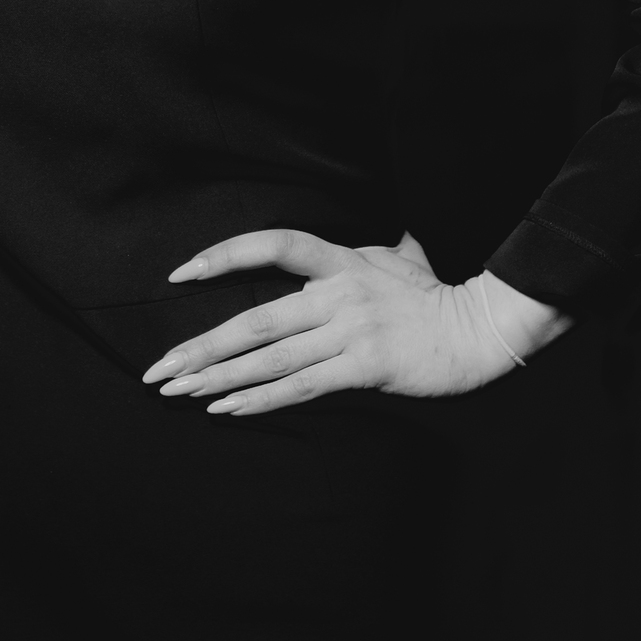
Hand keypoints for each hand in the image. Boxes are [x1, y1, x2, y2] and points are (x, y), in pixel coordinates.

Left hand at [142, 228, 568, 414]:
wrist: (480, 329)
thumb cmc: (436, 294)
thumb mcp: (402, 256)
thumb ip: (379, 246)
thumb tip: (392, 231)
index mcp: (340, 260)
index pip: (273, 245)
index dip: (225, 256)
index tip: (180, 274)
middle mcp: (338, 292)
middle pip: (255, 319)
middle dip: (201, 346)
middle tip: (159, 368)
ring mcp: (350, 330)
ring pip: (270, 357)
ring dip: (218, 378)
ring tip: (180, 392)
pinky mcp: (365, 367)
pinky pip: (301, 386)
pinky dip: (259, 399)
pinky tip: (226, 409)